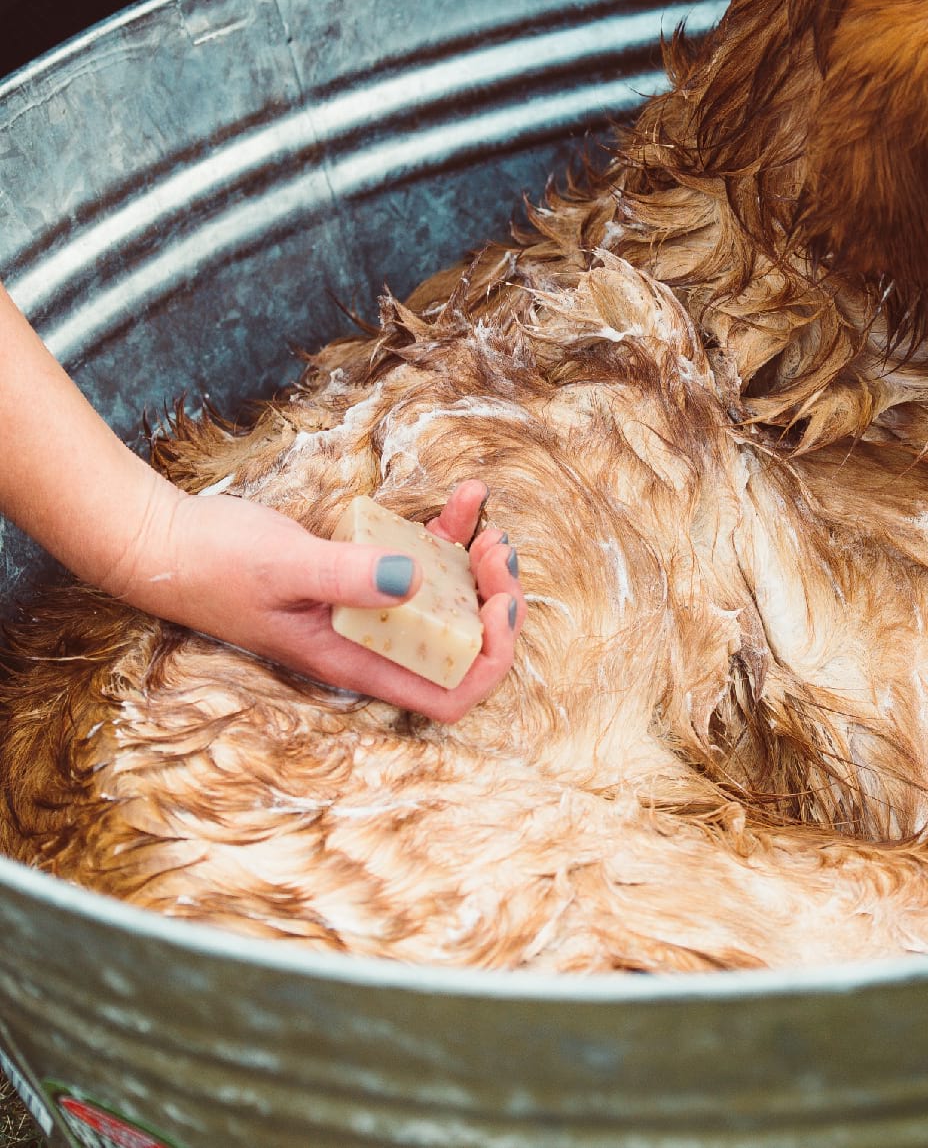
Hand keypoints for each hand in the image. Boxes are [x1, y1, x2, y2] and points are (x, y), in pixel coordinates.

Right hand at [101, 479, 526, 721]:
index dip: (490, 659)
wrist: (164, 541)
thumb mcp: (285, 565)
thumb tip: (412, 579)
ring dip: (479, 566)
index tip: (498, 605)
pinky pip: (419, 560)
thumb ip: (346, 575)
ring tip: (485, 521)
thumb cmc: (214, 563)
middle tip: (495, 548)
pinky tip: (463, 497)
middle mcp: (371, 642)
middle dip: (495, 600)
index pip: (449, 694)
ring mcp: (367, 609)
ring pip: (450, 600)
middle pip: (462, 645)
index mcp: (358, 661)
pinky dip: (448, 532)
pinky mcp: (359, 573)